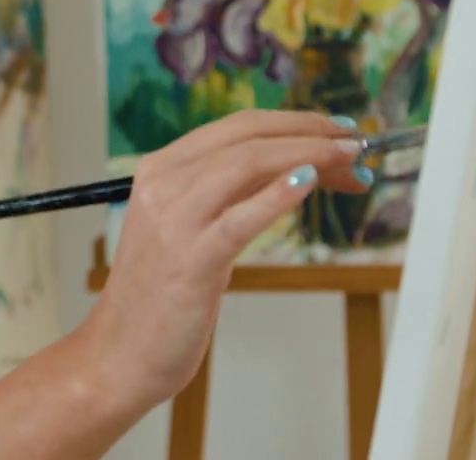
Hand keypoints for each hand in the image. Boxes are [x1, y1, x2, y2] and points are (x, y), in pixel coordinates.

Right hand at [76, 110, 370, 408]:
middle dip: (308, 132)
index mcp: (158, 171)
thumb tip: (295, 169)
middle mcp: (162, 185)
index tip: (333, 131)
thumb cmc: (159, 297)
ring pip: (247, 163)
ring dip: (308, 155)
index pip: (235, 127)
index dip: (293, 122)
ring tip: (348, 161)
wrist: (121, 353)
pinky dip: (279, 194)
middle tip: (354, 141)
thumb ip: (228, 196)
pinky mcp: (192, 260)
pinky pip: (242, 217)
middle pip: (246, 136)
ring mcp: (174, 221)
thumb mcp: (189, 229)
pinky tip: (310, 183)